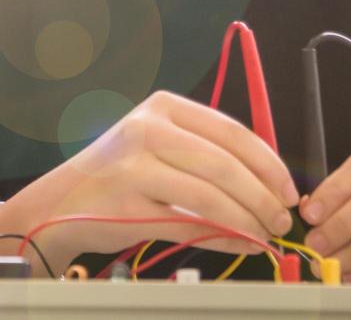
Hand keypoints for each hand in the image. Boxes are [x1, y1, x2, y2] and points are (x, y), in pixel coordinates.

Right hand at [0, 91, 298, 273]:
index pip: (231, 131)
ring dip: (248, 221)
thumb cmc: (121, 174)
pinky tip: (241, 244)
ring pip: (210, 197)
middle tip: (282, 219)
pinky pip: (190, 225)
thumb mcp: (157, 143)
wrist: (61, 202)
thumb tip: (271, 182)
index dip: (268, 163)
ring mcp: (133, 169)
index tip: (289, 189)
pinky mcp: (128, 208)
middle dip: (263, 197)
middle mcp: (146, 131)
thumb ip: (206, 152)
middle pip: (224, 165)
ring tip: (265, 234)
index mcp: (161, 107)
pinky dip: (225, 238)